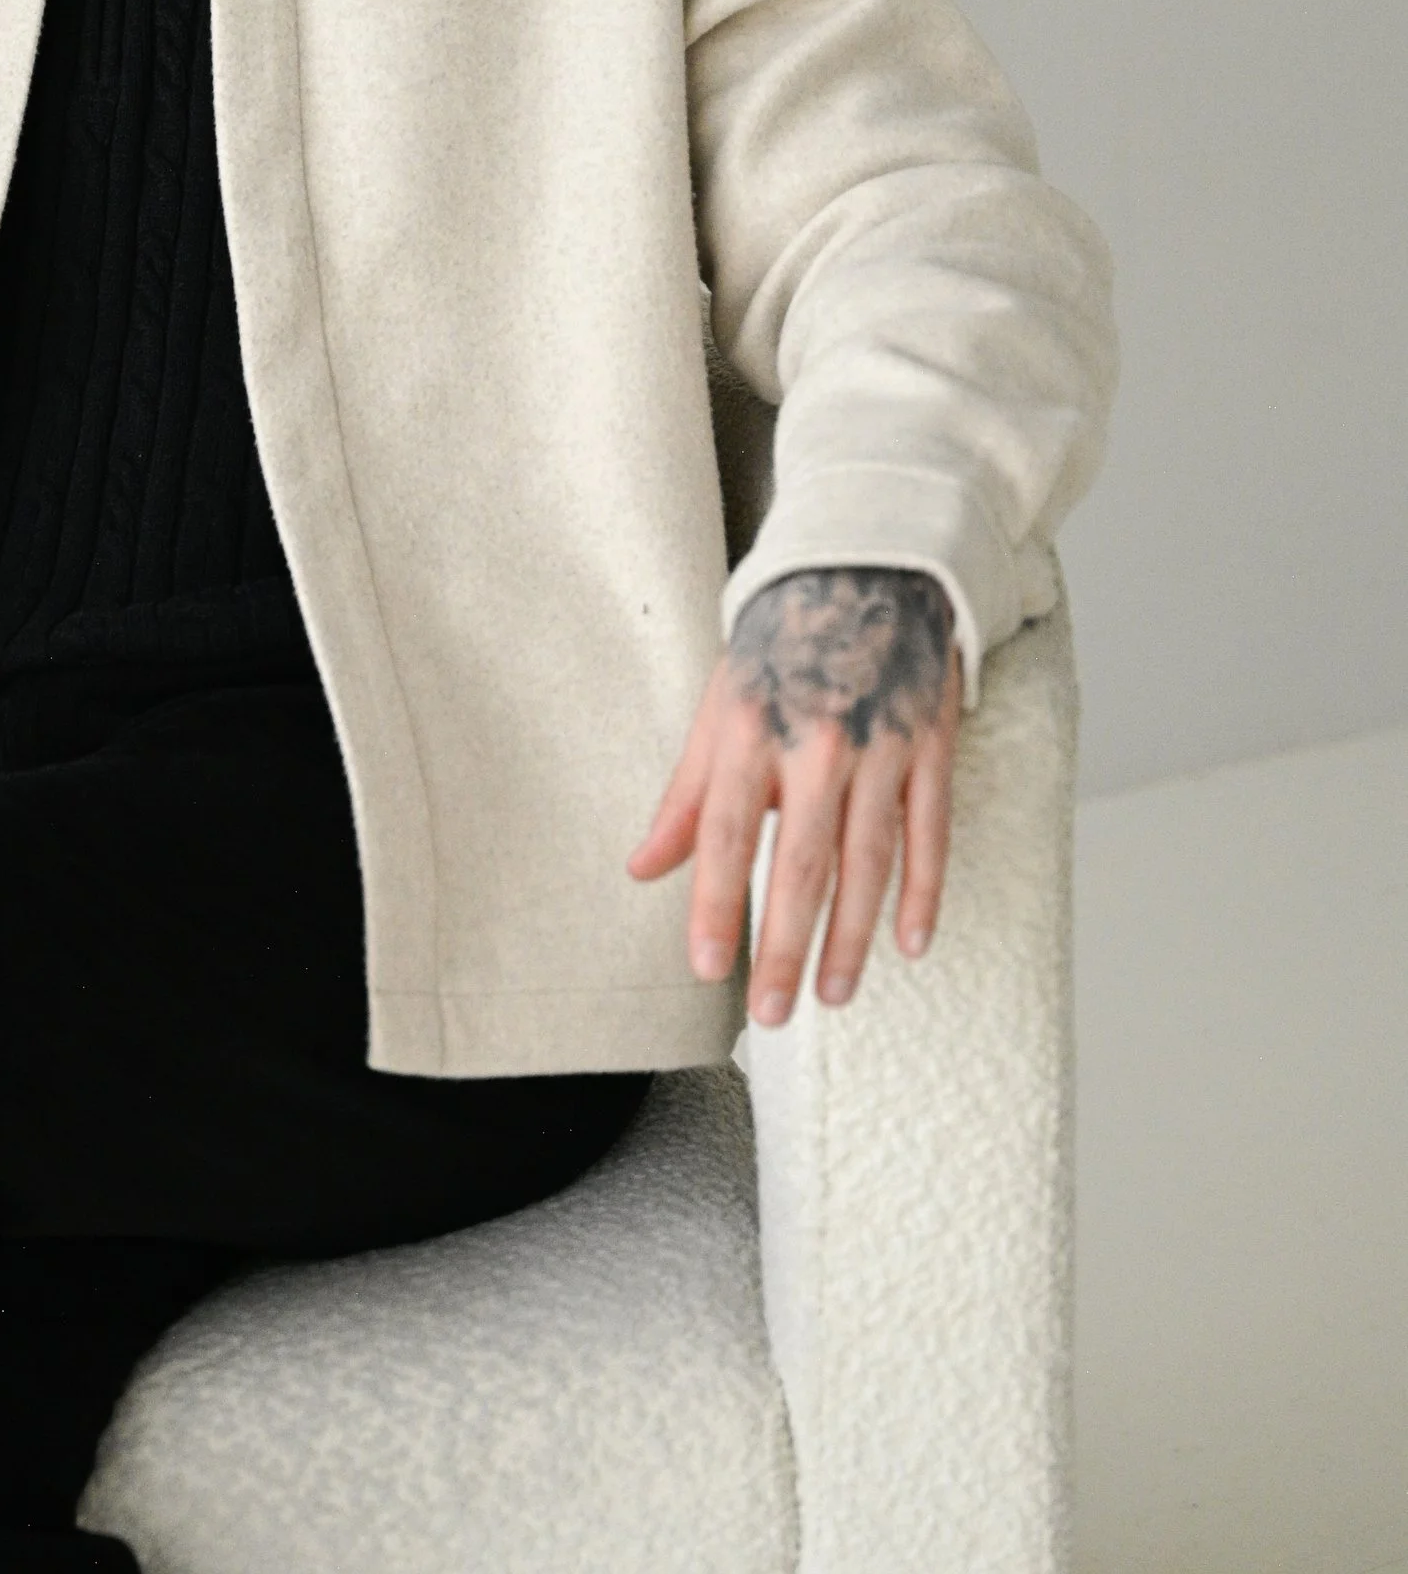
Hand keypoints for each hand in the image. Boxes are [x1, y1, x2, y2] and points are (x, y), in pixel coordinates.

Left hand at [628, 566, 958, 1025]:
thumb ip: (685, 795)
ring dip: (851, 936)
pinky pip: (930, 832)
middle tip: (773, 1012)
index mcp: (751, 731)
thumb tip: (643, 868)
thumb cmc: (783, 641)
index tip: (709, 966)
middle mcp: (817, 742)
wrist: (868, 561)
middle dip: (786, 946)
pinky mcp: (930, 744)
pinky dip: (923, 891)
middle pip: (801, 862)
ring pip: (868, 860)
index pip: (727, 834)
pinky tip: (910, 943)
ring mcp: (881, 745)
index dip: (717, 904)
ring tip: (833, 996)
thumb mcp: (719, 705)